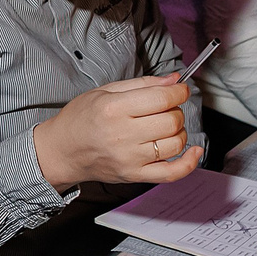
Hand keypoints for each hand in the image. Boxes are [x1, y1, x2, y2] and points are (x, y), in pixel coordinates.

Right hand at [33, 74, 201, 191]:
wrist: (62, 151)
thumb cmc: (80, 119)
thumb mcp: (105, 91)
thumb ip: (143, 85)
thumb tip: (174, 80)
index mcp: (114, 109)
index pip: (161, 98)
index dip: (179, 91)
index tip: (180, 90)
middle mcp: (123, 135)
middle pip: (171, 120)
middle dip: (175, 109)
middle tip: (165, 108)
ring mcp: (130, 159)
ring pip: (175, 143)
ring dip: (179, 131)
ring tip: (166, 126)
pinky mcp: (134, 175)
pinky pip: (172, 173)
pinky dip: (189, 163)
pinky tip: (194, 151)